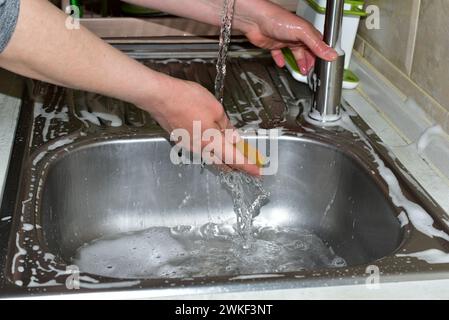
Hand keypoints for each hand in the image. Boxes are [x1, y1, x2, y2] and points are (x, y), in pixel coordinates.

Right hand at [141, 77, 260, 175]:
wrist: (160, 97)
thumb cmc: (188, 100)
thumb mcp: (216, 110)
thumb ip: (226, 126)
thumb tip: (232, 137)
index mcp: (212, 143)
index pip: (235, 159)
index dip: (248, 166)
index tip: (258, 172)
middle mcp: (200, 149)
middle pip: (222, 163)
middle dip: (236, 166)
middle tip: (247, 165)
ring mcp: (189, 146)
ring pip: (211, 157)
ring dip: (223, 158)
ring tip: (232, 154)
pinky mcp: (181, 140)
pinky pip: (200, 149)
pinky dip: (210, 149)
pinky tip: (213, 142)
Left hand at [237, 0, 337, 74]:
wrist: (255, 20)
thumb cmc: (277, 19)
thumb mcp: (302, 33)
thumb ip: (317, 45)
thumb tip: (331, 54)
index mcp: (306, 31)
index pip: (318, 45)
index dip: (322, 55)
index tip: (325, 65)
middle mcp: (296, 35)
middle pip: (307, 51)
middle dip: (311, 61)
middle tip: (314, 71)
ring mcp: (285, 40)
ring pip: (295, 53)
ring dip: (299, 62)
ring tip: (302, 71)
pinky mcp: (273, 45)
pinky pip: (278, 54)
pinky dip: (281, 60)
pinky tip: (282, 64)